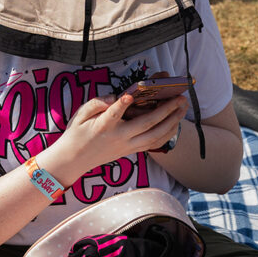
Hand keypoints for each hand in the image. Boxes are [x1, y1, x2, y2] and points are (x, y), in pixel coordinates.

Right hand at [42, 92, 188, 184]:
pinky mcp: (131, 151)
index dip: (121, 105)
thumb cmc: (76, 134)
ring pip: (155, 136)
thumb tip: (113, 97)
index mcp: (103, 127)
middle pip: (146, 125)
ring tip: (183, 108)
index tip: (128, 96)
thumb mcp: (80, 115)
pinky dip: (167, 134)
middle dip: (165, 110)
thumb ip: (96, 104)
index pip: (112, 115)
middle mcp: (118, 137)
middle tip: (179, 97)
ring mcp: (127, 146)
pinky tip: (176, 123)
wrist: (74, 160)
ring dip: (172, 121)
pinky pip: (153, 144)